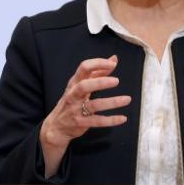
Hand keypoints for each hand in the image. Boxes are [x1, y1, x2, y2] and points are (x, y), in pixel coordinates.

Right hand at [40, 55, 130, 175]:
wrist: (56, 126)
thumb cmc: (72, 101)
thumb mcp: (81, 85)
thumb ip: (98, 72)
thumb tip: (113, 59)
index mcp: (74, 82)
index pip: (84, 68)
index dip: (98, 64)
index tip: (112, 64)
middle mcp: (74, 94)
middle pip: (84, 86)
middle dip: (100, 83)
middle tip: (116, 81)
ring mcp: (76, 109)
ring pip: (94, 105)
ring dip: (112, 102)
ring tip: (127, 99)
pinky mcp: (81, 123)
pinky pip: (97, 121)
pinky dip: (111, 120)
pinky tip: (122, 118)